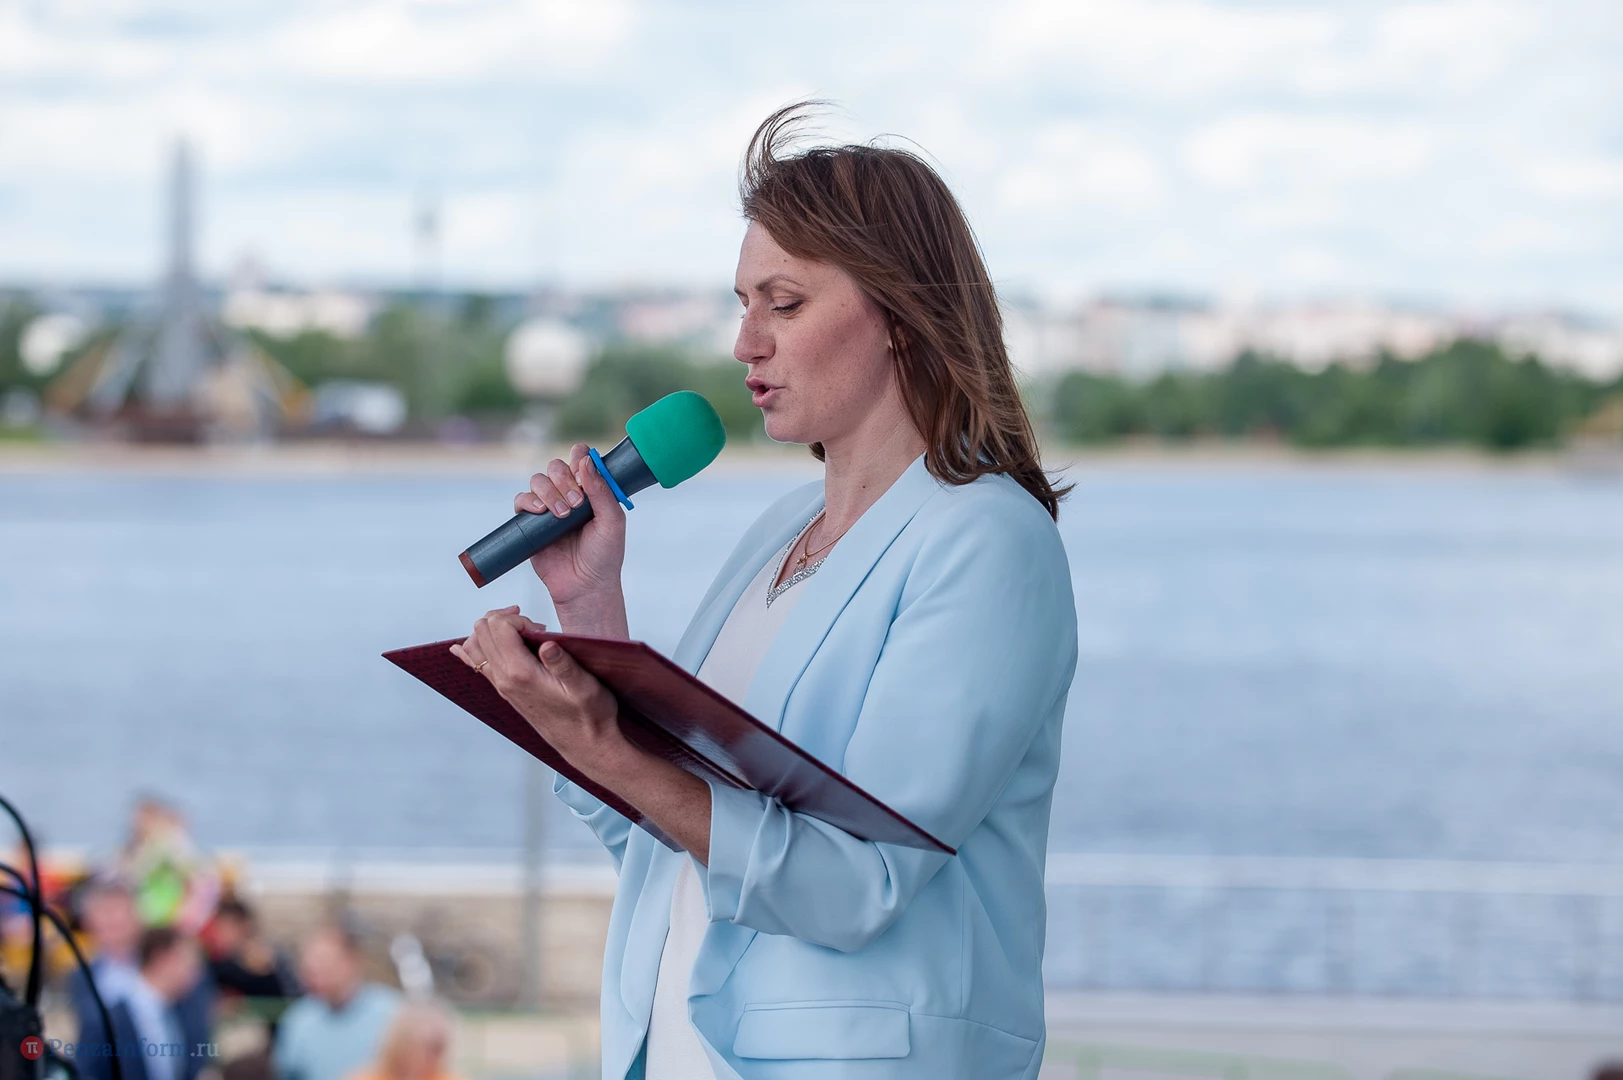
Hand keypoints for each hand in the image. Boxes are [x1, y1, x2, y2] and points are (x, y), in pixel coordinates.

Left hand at [450, 607, 625, 772]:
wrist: (584, 743)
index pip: (499, 628)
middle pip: (482, 631)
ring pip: (475, 645)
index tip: (541, 628)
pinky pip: (476, 666)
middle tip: (530, 625)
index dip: (518, 618)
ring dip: (491, 629)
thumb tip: (547, 643)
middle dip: (503, 618)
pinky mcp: (504, 690)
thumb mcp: (585, 687)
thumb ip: (563, 664)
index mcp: (521, 673)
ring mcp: (501, 685)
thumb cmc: (589, 715)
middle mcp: (504, 679)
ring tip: (516, 628)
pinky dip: (471, 651)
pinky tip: (463, 647)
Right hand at [515, 443, 627, 608]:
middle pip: (556, 466)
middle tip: (576, 503)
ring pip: (538, 481)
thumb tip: (586, 461)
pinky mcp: (530, 523)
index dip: (579, 458)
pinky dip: (528, 501)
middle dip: (564, 479)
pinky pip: (521, 501)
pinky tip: (540, 512)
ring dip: (548, 491)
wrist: (585, 586)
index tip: (583, 471)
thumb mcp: (612, 522)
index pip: (581, 458)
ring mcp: (548, 507)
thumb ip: (602, 491)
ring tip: (561, 514)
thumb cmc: (604, 555)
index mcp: (591, 490)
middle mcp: (568, 494)